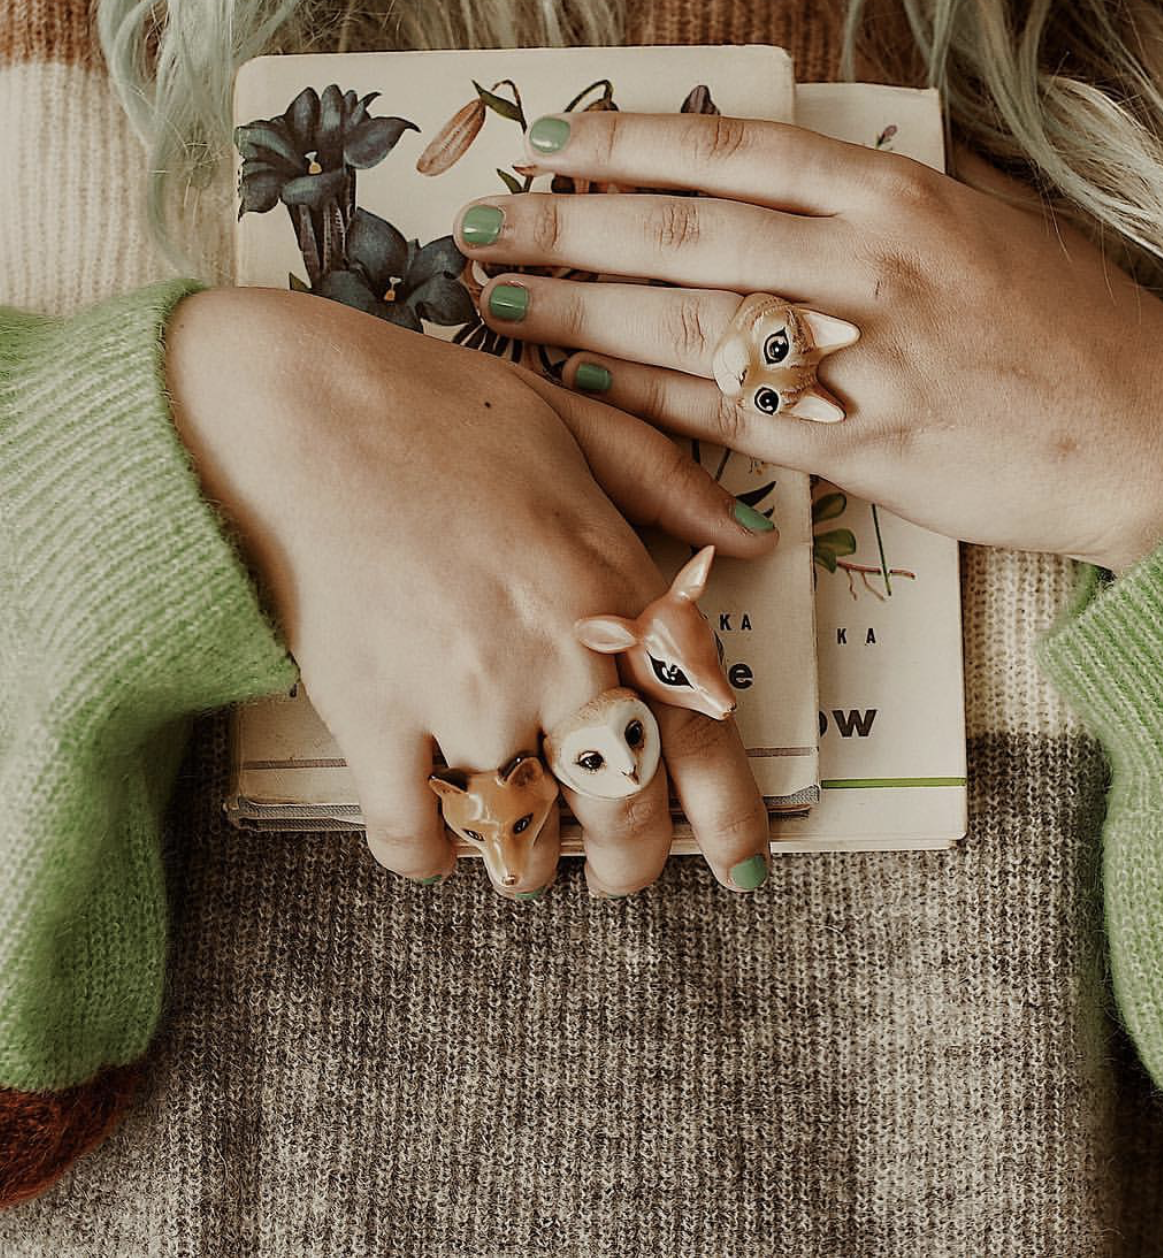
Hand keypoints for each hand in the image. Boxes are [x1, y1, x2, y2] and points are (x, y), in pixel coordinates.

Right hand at [163, 286, 777, 896]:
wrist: (299, 409)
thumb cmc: (438, 408)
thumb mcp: (577, 422)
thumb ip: (670, 485)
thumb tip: (750, 538)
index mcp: (613, 589)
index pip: (702, 735)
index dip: (731, 820)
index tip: (740, 868)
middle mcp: (555, 659)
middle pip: (621, 812)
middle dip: (630, 859)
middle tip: (618, 862)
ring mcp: (462, 697)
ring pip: (520, 840)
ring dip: (528, 861)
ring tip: (521, 842)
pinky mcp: (371, 719)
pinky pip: (411, 835)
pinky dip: (428, 855)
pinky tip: (435, 837)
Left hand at [453, 112, 1162, 574]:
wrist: (1148, 433)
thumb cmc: (1068, 327)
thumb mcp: (986, 224)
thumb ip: (879, 200)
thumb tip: (782, 177)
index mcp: (897, 196)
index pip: (736, 152)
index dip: (633, 142)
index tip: (556, 141)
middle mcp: (869, 261)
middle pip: (686, 231)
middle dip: (571, 225)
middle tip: (487, 222)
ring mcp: (861, 354)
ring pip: (688, 322)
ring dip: (581, 311)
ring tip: (499, 301)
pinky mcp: (858, 444)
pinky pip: (727, 417)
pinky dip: (646, 402)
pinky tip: (581, 388)